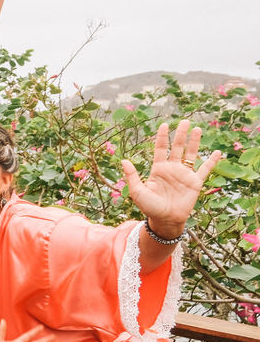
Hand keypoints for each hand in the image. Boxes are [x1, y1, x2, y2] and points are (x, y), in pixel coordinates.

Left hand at [121, 120, 221, 235]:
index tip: (164, 125)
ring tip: (197, 129)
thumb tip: (124, 160)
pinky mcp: (195, 182)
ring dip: (194, 142)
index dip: (162, 137)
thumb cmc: (149, 207)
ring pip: (191, 154)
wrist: (165, 220)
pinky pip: (205, 169)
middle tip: (184, 121)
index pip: (160, 149)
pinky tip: (217, 152)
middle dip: (180, 134)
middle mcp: (172, 169)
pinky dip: (211, 161)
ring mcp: (184, 174)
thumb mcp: (137, 191)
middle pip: (177, 147)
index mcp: (158, 169)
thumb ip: (132, 175)